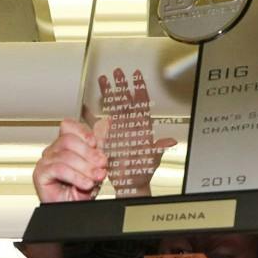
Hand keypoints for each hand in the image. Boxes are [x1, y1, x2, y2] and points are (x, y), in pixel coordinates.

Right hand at [33, 119, 106, 203]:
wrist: (74, 212)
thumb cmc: (81, 191)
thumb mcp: (95, 165)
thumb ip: (99, 144)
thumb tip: (105, 122)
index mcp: (64, 146)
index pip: (68, 127)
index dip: (83, 132)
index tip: (95, 144)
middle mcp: (53, 151)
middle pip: (68, 139)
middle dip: (89, 153)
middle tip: (102, 165)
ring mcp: (45, 162)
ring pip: (66, 155)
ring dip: (85, 168)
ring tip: (95, 178)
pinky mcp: (41, 174)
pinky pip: (59, 169)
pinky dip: (76, 176)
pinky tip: (85, 184)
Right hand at [94, 69, 174, 196]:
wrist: (130, 185)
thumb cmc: (142, 173)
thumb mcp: (151, 159)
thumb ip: (158, 149)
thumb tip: (170, 141)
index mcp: (141, 128)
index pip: (141, 103)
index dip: (139, 89)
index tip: (137, 76)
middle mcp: (129, 126)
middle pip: (125, 100)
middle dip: (122, 85)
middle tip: (118, 72)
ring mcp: (118, 130)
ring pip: (113, 107)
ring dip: (109, 93)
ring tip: (104, 80)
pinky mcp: (107, 138)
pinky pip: (98, 123)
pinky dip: (92, 114)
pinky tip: (86, 106)